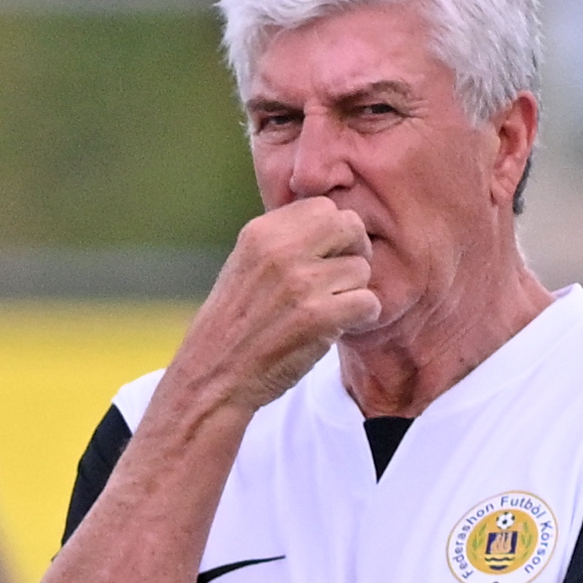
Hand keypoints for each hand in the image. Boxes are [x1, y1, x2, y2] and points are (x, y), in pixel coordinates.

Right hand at [168, 191, 385, 434]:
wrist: (214, 375)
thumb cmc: (235, 325)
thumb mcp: (247, 265)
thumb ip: (284, 240)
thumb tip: (331, 220)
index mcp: (261, 233)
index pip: (324, 207)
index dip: (335, 231)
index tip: (328, 256)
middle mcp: (280, 251)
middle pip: (350, 226)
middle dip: (355, 251)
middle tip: (343, 278)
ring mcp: (299, 283)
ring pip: (361, 270)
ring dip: (353, 292)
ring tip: (327, 311)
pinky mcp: (318, 317)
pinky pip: (368, 302)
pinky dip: (361, 318)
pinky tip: (337, 328)